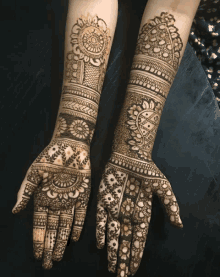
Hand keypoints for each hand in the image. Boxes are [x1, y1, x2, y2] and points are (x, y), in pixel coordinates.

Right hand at [12, 138, 90, 268]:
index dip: (38, 240)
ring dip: (62, 241)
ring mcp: (70, 200)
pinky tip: (74, 239)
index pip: (39, 225)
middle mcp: (56, 203)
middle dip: (49, 246)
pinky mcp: (83, 196)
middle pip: (52, 229)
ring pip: (65, 225)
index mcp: (42, 198)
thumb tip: (14, 211)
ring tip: (59, 256)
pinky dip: (77, 226)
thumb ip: (25, 192)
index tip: (37, 255)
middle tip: (48, 264)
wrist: (70, 146)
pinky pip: (80, 215)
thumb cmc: (49, 158)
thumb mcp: (33, 174)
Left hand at [96, 157, 181, 276]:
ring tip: (111, 266)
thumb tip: (180, 225)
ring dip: (111, 249)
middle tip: (120, 275)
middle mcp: (127, 213)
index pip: (138, 238)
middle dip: (123, 257)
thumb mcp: (163, 187)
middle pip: (124, 240)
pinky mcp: (103, 200)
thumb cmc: (148, 170)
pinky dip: (100, 230)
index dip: (135, 254)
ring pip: (112, 233)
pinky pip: (100, 218)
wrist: (130, 154)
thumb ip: (170, 205)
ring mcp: (114, 207)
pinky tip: (100, 244)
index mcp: (141, 212)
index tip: (132, 269)